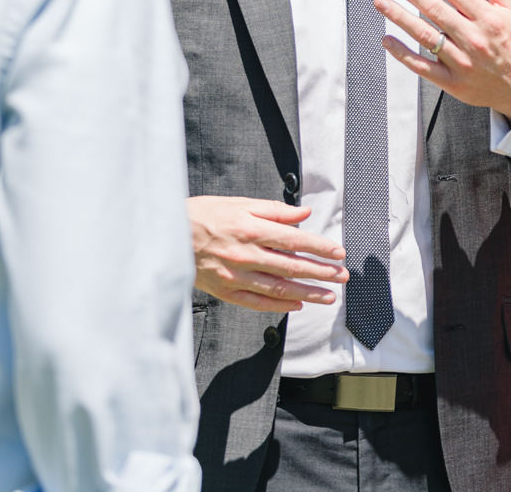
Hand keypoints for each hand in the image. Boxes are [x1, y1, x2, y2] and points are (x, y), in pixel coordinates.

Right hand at [187, 195, 347, 312]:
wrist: (167, 235)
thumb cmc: (203, 215)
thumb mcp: (239, 204)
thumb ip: (274, 211)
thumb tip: (303, 215)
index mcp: (251, 229)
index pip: (295, 240)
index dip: (320, 247)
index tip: (339, 253)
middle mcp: (246, 254)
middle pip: (292, 266)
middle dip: (321, 272)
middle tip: (342, 277)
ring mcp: (236, 276)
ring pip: (279, 288)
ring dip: (308, 293)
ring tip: (328, 296)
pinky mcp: (225, 291)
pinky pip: (257, 302)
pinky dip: (279, 305)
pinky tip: (297, 305)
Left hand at [377, 0, 510, 121]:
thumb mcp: (510, 8)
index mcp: (489, 18)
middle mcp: (475, 39)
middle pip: (434, 10)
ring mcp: (462, 62)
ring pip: (425, 36)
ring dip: (400, 17)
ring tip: (381, 1)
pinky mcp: (453, 83)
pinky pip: (423, 67)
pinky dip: (403, 54)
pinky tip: (387, 40)